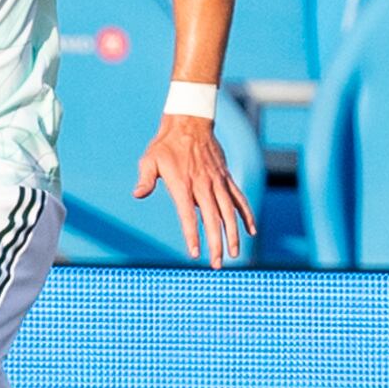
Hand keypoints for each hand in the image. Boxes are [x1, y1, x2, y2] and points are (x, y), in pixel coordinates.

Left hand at [134, 108, 252, 266]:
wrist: (189, 124)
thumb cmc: (165, 145)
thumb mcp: (149, 160)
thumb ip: (145, 179)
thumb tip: (138, 194)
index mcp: (183, 185)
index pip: (189, 216)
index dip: (193, 235)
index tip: (195, 253)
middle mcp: (203, 185)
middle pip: (213, 219)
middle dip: (216, 243)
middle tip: (217, 264)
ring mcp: (218, 182)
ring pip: (229, 212)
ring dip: (233, 234)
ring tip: (234, 254)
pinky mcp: (226, 178)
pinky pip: (239, 199)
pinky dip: (246, 215)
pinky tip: (251, 231)